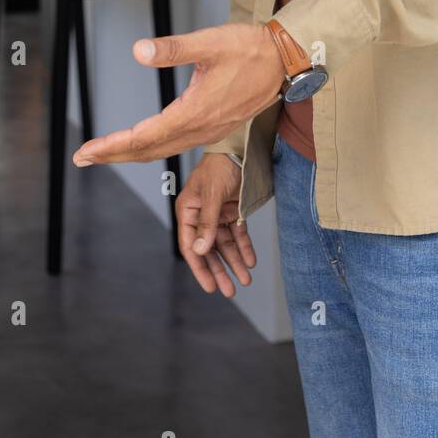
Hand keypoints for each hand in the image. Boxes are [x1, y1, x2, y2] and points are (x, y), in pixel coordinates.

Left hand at [71, 22, 284, 167]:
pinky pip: (177, 145)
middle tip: (84, 158)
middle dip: (113, 154)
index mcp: (195, 112)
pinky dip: (153, 147)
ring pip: (163, 150)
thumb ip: (173, 48)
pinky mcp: (215, 126)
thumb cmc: (249, 48)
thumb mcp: (210, 42)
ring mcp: (209, 131)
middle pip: (149, 151)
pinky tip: (143, 142)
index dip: (112, 145)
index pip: (144, 137)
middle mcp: (201, 128)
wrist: (284, 60)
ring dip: (131, 153)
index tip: (87, 151)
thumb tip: (139, 51)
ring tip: (105, 152)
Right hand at [177, 154, 255, 295]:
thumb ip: (206, 223)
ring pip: (225, 244)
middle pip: (209, 249)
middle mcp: (201, 215)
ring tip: (245, 280)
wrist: (240, 147)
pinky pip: (238, 234)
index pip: (190, 245)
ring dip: (234, 262)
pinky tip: (250, 261)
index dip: (200, 268)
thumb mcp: (211, 194)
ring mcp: (217, 214)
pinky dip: (244, 247)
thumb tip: (200, 250)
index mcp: (188, 211)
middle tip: (229, 291)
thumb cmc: (219, 165)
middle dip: (220, 270)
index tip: (210, 286)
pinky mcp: (232, 210)